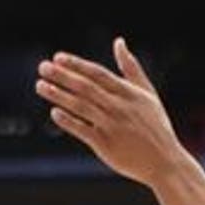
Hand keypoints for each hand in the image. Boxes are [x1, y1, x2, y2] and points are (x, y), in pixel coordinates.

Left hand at [36, 38, 184, 185]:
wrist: (164, 162)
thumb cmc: (156, 128)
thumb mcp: (147, 94)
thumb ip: (131, 68)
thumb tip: (119, 42)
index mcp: (128, 93)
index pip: (97, 73)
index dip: (76, 64)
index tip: (58, 58)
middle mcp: (118, 107)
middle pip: (85, 87)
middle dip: (61, 76)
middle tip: (42, 67)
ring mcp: (111, 126)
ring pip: (80, 106)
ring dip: (58, 95)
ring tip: (40, 86)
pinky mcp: (106, 145)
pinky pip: (82, 130)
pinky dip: (67, 120)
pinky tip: (54, 112)